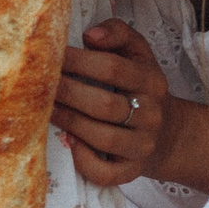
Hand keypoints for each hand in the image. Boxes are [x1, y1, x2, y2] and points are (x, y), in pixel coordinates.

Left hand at [51, 19, 169, 185]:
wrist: (168, 134)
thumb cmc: (139, 87)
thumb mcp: (138, 54)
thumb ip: (118, 34)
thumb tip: (90, 34)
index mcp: (152, 80)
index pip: (113, 68)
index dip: (79, 61)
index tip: (53, 55)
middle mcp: (151, 114)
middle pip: (105, 105)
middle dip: (68, 93)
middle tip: (40, 85)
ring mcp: (143, 145)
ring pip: (102, 138)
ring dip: (69, 122)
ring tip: (47, 110)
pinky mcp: (133, 171)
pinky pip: (105, 173)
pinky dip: (84, 161)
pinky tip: (69, 143)